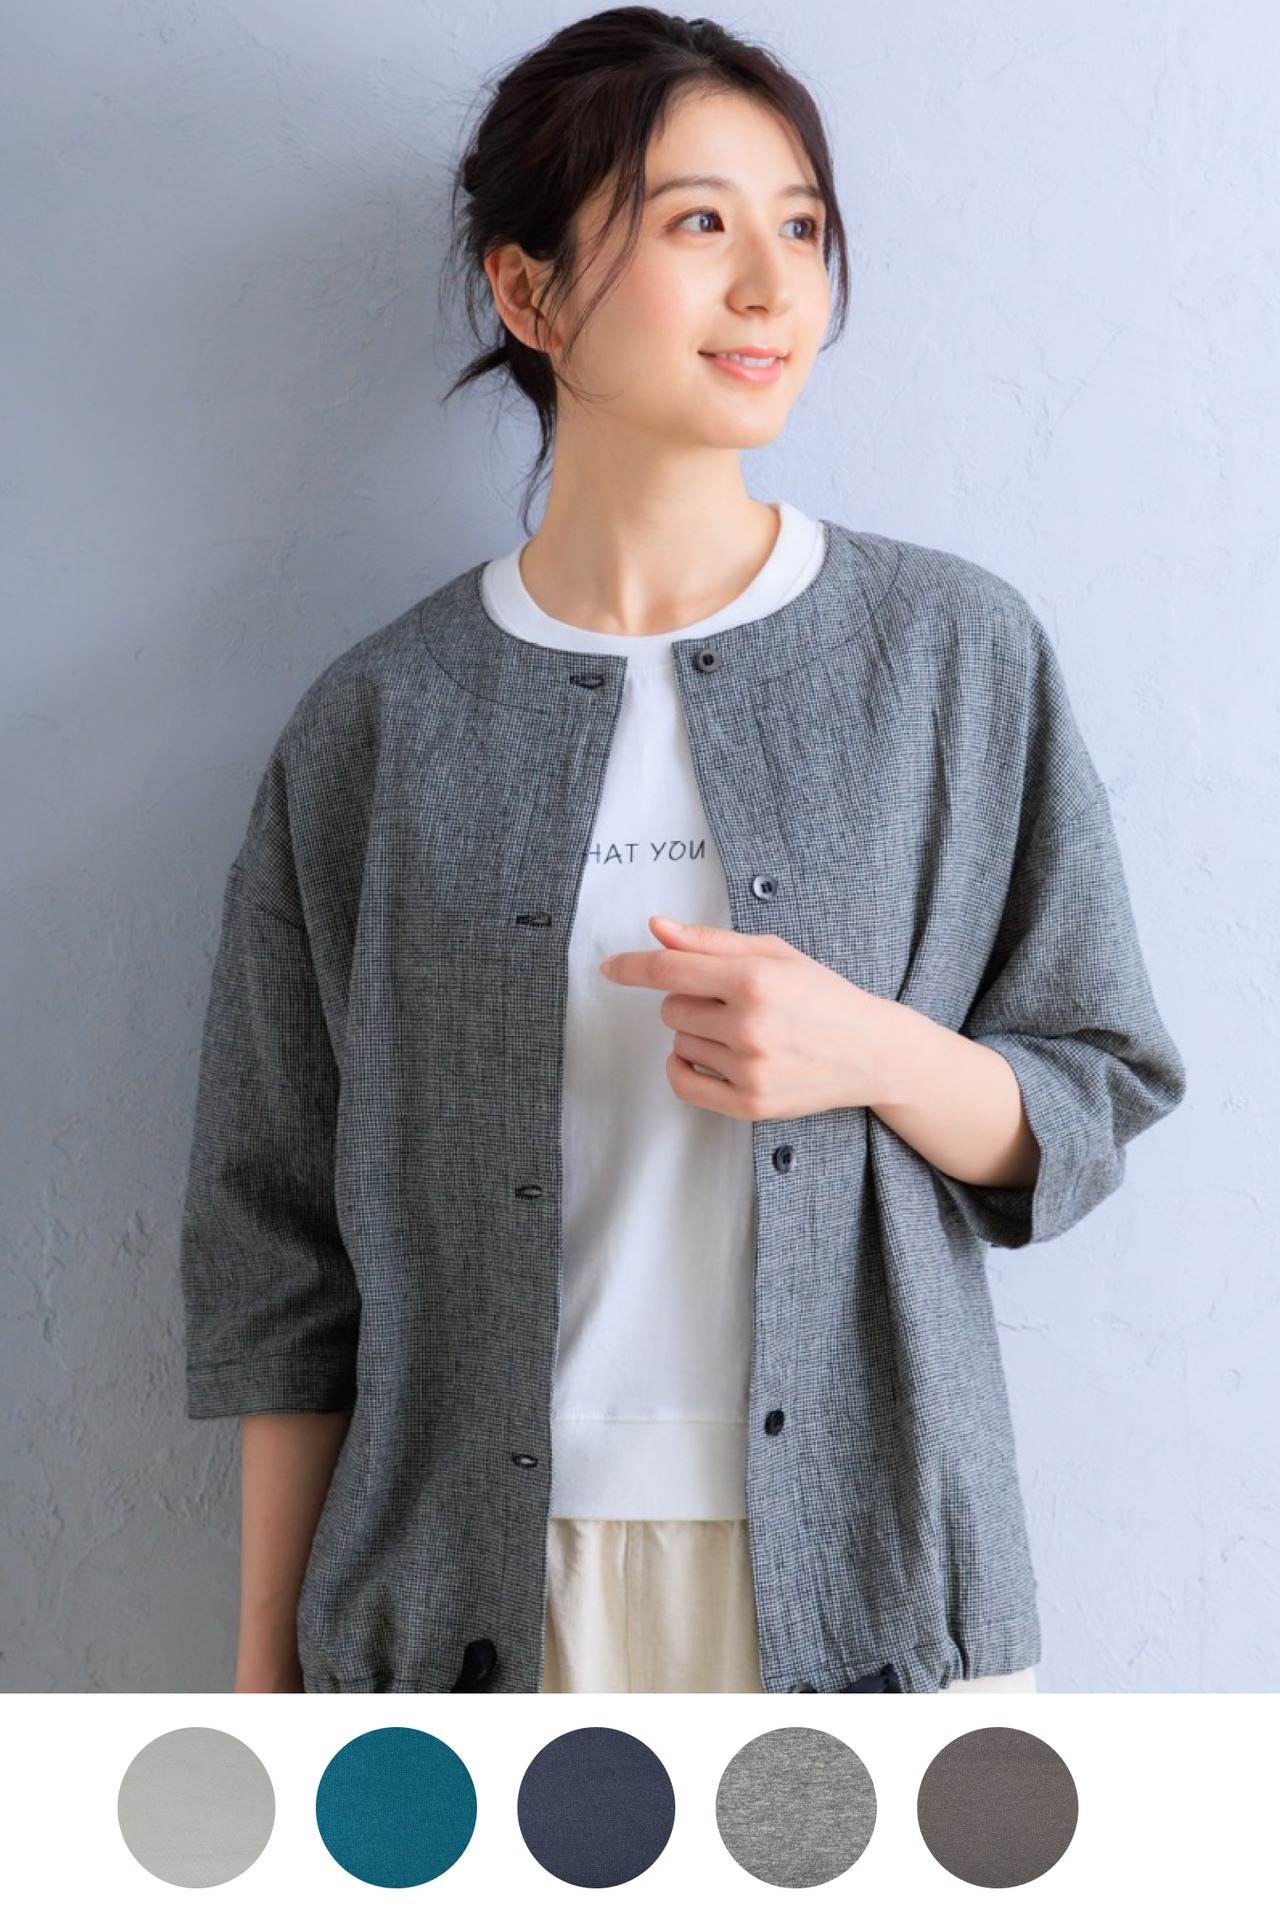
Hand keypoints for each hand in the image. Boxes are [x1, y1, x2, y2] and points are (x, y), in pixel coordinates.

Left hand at [598, 914, 893, 1121]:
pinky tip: (706, 1057)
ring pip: (678, 1043)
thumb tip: (656, 927)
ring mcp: (749, 1069)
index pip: (668, 970)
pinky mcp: (749, 1104)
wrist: (870, 1051)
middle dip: (690, 1000)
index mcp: (754, 979)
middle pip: (670, 1008)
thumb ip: (710, 941)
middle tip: (732, 1002)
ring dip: (697, 1034)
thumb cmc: (820, 995)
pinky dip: (683, 1068)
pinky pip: (683, 1083)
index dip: (631, 966)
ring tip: (742, 1031)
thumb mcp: (773, 953)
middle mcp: (750, 1026)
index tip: (610, 967)